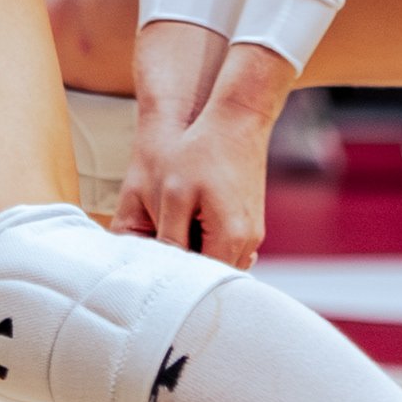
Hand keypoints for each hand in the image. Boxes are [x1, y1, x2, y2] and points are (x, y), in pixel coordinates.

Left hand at [119, 96, 275, 267]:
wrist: (236, 121)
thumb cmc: (201, 152)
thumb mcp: (173, 193)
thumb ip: (169, 236)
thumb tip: (163, 270)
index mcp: (230, 239)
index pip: (200, 281)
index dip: (173, 278)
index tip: (150, 268)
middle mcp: (248, 243)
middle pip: (210, 275)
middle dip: (184, 268)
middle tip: (155, 255)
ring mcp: (252, 234)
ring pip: (217, 261)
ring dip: (194, 254)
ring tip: (168, 235)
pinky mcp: (249, 224)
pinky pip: (224, 247)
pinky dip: (204, 242)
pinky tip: (185, 224)